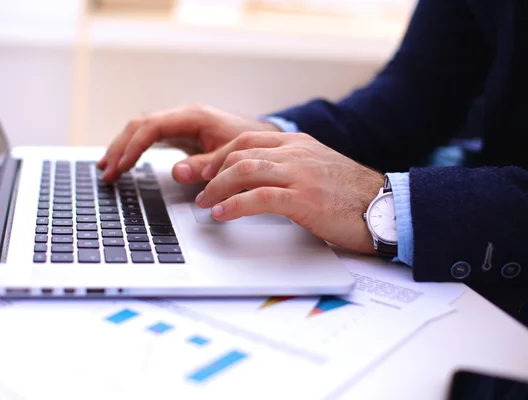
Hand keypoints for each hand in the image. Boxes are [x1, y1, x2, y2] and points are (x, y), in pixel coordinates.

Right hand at [97, 104, 280, 182]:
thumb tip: (176, 172)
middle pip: (139, 125)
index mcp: (192, 117)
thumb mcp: (228, 156)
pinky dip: (133, 148)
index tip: (121, 166)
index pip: (151, 127)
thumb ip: (204, 165)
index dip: (133, 146)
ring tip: (106, 169)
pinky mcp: (179, 132)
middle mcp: (182, 116)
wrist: (263, 138)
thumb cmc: (249, 144)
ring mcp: (178, 122)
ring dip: (121, 147)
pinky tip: (123, 161)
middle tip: (107, 172)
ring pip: (140, 129)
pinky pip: (148, 136)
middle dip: (120, 148)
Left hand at [195, 131, 384, 254]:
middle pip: (240, 153)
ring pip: (245, 170)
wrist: (386, 208)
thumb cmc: (351, 194)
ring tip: (206, 203)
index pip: (247, 140)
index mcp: (297, 144)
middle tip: (201, 191)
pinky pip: (260, 198)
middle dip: (212, 172)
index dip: (220, 155)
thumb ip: (289, 167)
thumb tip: (260, 179)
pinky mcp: (304, 198)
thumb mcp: (317, 169)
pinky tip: (223, 214)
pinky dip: (235, 205)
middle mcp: (296, 153)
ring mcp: (300, 174)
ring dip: (218, 188)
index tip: (206, 171)